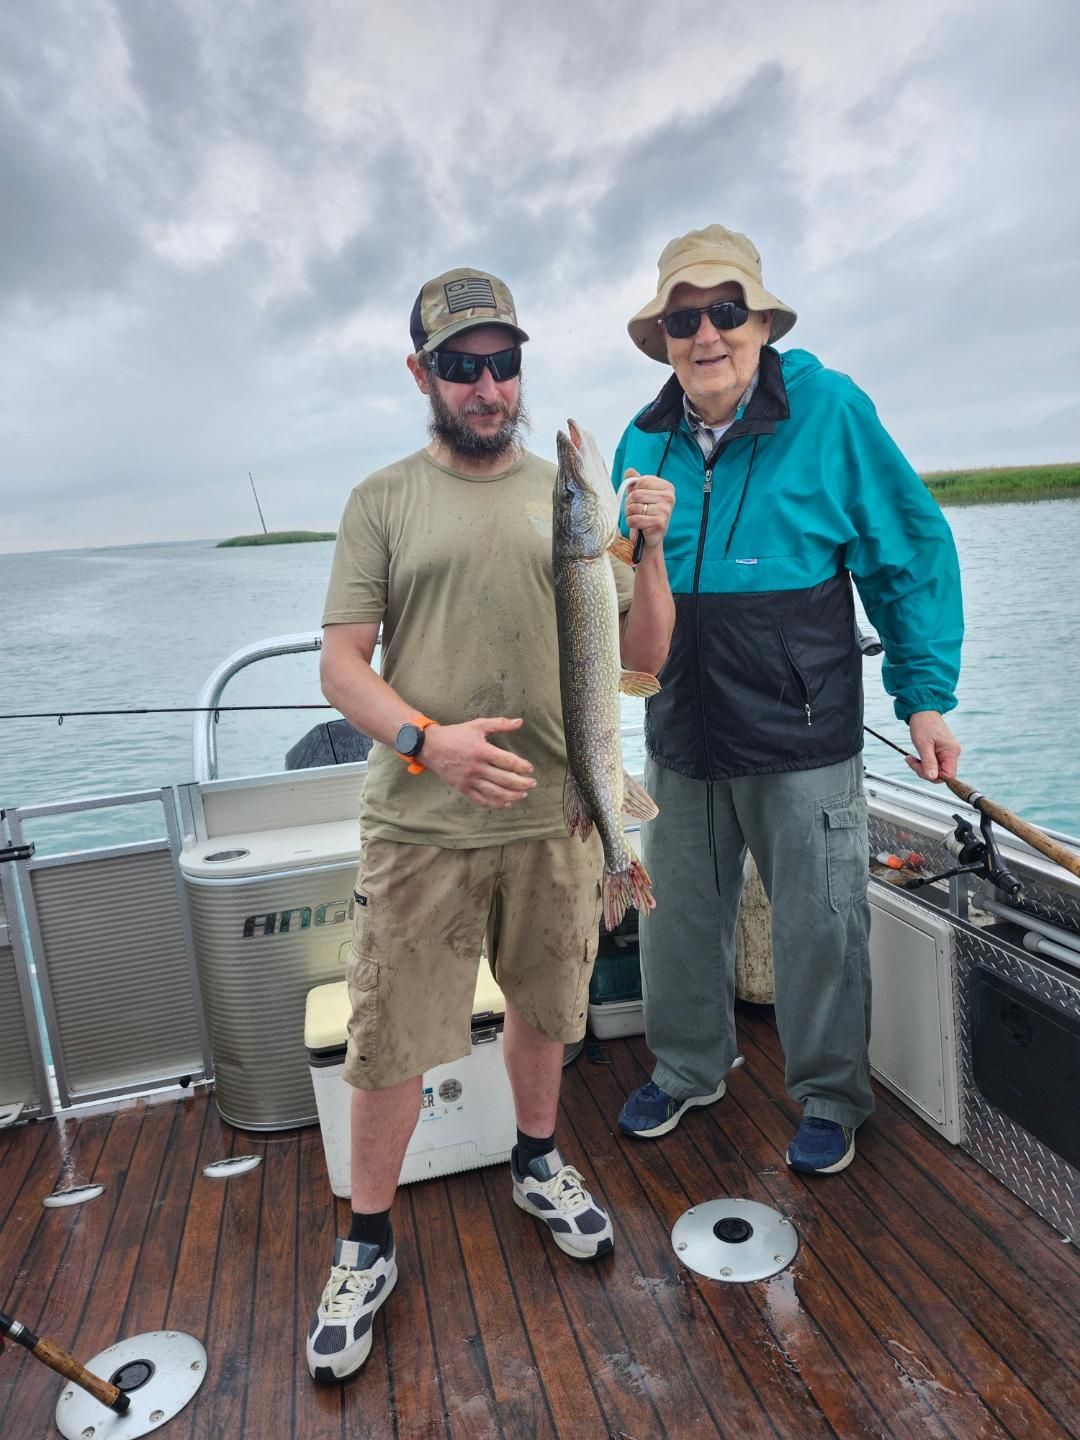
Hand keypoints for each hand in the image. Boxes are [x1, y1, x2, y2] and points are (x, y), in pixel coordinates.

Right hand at [421, 717, 536, 808]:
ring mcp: (469, 780)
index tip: (530, 769)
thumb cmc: (455, 734)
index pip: (507, 761)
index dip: (521, 766)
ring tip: (523, 795)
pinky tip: (505, 803)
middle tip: (532, 784)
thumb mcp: (477, 725)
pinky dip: (494, 803)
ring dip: (511, 795)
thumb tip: (519, 722)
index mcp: (481, 751)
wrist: (430, 746)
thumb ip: (499, 724)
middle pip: (504, 779)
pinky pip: (480, 799)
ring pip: (494, 792)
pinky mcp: (462, 788)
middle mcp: (476, 767)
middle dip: (521, 783)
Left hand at [624, 469, 674, 550]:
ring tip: (638, 518)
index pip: (642, 481)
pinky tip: (639, 526)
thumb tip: (629, 470)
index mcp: (667, 487)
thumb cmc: (644, 513)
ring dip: (630, 514)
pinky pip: (634, 519)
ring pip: (634, 507)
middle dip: (630, 503)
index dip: (634, 490)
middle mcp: (669, 497)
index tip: (640, 499)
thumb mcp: (639, 495)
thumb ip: (634, 482)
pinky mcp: (660, 523)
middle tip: (637, 511)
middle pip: (636, 494)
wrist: (649, 538)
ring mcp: (666, 510)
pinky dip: (631, 523)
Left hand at [905, 711, 960, 782]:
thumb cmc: (924, 724)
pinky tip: (914, 758)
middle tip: (912, 762)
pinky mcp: (941, 752)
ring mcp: (947, 753)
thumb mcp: (923, 744)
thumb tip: (932, 777)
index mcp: (951, 752)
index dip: (935, 777)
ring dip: (921, 767)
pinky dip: (923, 763)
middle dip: (924, 771)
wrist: (923, 711)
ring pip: (935, 770)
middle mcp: (952, 753)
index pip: (949, 775)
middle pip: (941, 774)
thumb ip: (928, 762)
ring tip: (910, 758)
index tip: (921, 771)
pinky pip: (933, 764)